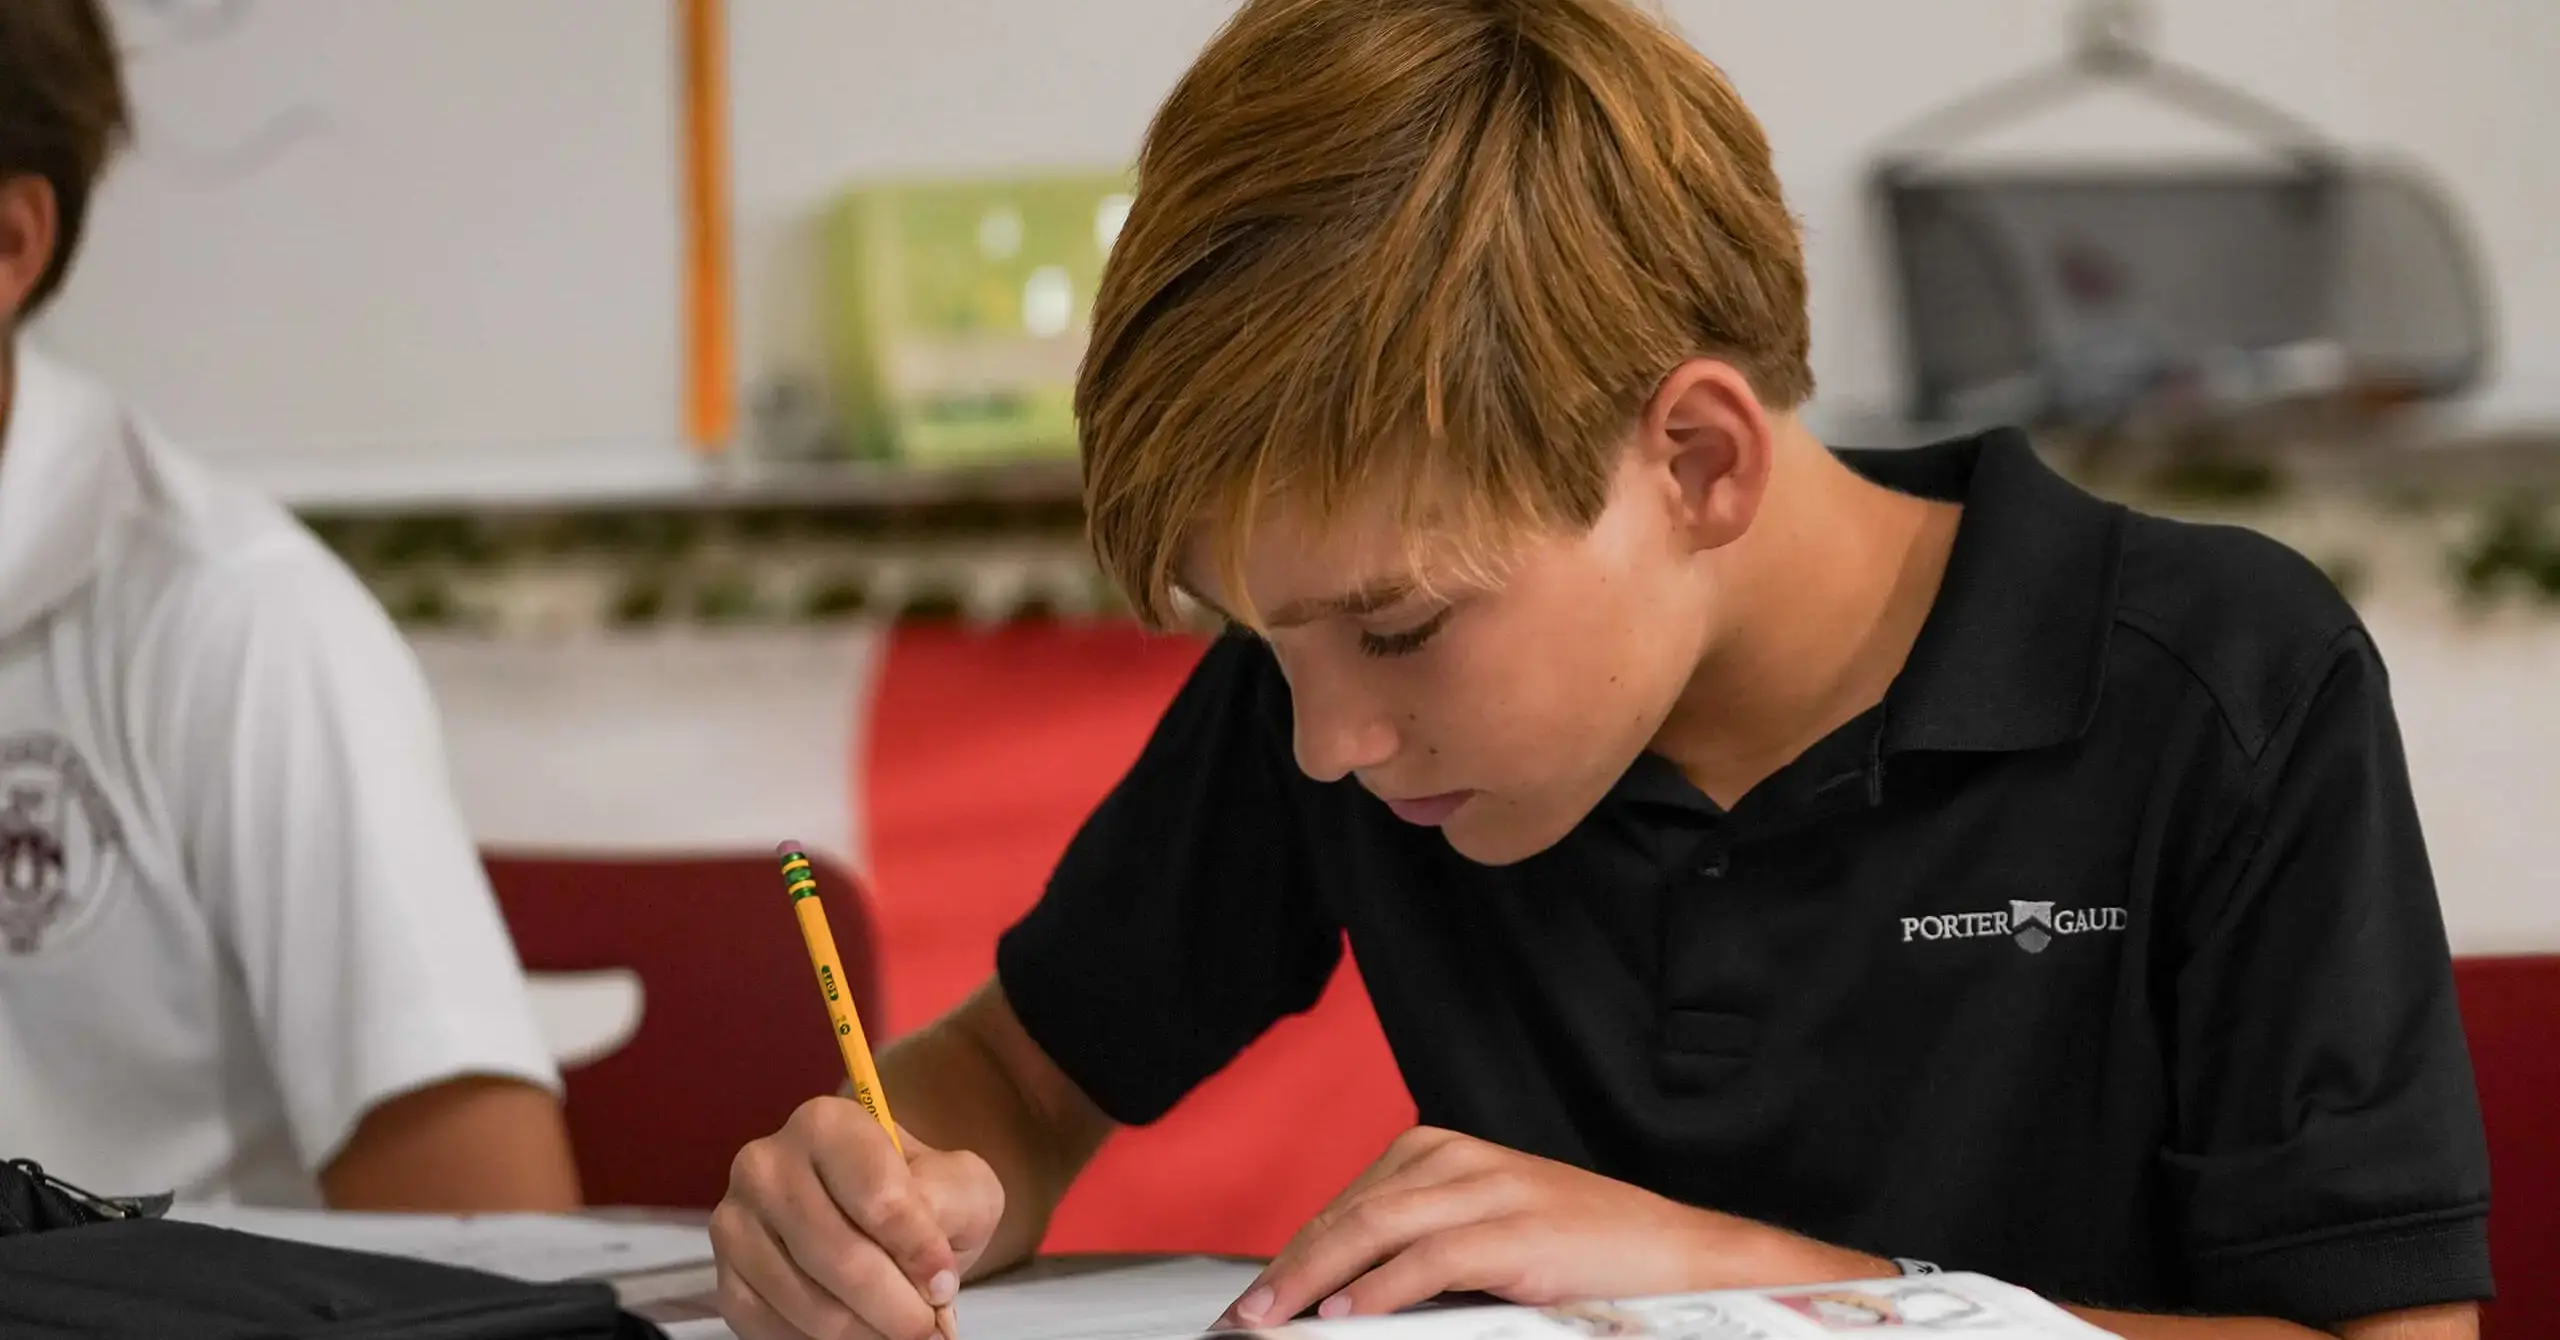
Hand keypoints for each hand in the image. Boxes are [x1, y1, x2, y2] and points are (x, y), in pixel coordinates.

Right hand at [713, 1097, 1003, 1339]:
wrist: (880, 1216)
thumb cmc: (924, 1193)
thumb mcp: (959, 1183)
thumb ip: (950, 1206)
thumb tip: (927, 1272)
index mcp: (826, 1123)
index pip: (875, 1194)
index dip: (916, 1249)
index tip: (943, 1283)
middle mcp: (766, 1164)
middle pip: (838, 1253)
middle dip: (895, 1305)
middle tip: (928, 1327)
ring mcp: (735, 1222)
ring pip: (805, 1300)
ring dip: (864, 1331)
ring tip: (900, 1331)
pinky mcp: (725, 1277)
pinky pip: (770, 1327)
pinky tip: (857, 1333)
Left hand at [1223, 1128, 1886, 1325]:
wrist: (1682, 1258)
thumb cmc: (1585, 1255)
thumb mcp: (1490, 1236)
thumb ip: (1421, 1251)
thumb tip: (1344, 1296)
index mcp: (1447, 1152)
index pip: (1349, 1200)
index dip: (1295, 1250)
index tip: (1255, 1295)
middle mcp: (1462, 1160)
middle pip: (1350, 1210)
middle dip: (1289, 1267)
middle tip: (1245, 1316)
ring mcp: (1492, 1191)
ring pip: (1375, 1226)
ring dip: (1313, 1278)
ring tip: (1273, 1318)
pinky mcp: (1518, 1232)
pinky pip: (1429, 1260)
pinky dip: (1377, 1291)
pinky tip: (1344, 1317)